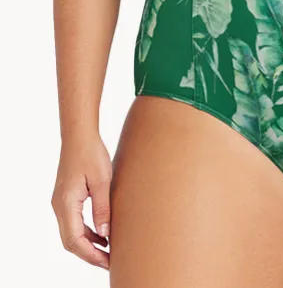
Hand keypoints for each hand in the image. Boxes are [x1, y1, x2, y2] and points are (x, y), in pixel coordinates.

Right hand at [51, 132, 111, 269]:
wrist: (79, 135)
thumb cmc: (91, 153)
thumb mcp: (102, 181)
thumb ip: (102, 209)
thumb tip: (104, 235)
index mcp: (66, 204)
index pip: (75, 240)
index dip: (91, 255)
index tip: (107, 261)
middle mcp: (59, 206)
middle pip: (70, 241)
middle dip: (89, 254)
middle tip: (109, 261)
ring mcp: (61, 202)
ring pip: (71, 233)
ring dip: (88, 244)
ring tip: (108, 251)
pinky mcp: (66, 198)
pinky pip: (73, 222)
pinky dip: (86, 232)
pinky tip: (102, 234)